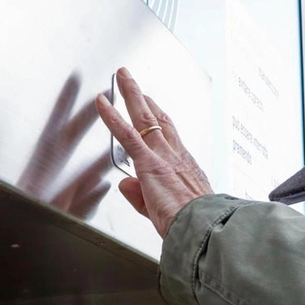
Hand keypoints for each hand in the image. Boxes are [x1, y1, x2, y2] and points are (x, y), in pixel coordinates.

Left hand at [95, 68, 213, 236]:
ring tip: (122, 77)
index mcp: (183, 168)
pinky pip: (126, 133)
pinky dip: (112, 116)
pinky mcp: (148, 162)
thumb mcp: (165, 210)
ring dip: (131, 94)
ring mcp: (162, 156)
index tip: (152, 106)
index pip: (169, 137)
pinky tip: (102, 103)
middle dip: (145, 99)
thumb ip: (141, 197)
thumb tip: (125, 185)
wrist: (202, 228)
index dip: (159, 118)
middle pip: (158, 119)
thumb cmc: (193, 224)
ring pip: (144, 118)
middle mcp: (174, 156)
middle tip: (136, 84)